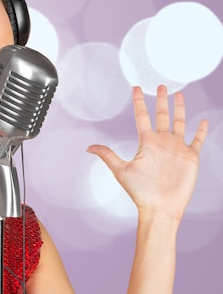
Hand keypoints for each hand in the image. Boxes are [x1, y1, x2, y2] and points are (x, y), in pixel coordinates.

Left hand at [87, 85, 208, 221]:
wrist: (161, 207)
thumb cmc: (141, 192)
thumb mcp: (121, 170)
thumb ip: (107, 155)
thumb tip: (88, 148)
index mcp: (146, 143)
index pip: (142, 116)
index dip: (139, 102)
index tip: (136, 88)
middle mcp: (162, 142)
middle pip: (162, 115)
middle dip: (161, 100)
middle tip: (161, 86)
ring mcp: (177, 148)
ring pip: (180, 123)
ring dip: (180, 109)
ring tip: (180, 95)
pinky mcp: (190, 157)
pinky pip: (198, 140)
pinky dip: (202, 131)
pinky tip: (204, 121)